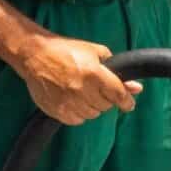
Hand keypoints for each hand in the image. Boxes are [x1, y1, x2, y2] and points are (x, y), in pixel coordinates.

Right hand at [11, 33, 142, 125]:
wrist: (34, 55)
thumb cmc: (66, 50)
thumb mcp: (95, 53)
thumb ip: (117, 71)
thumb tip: (136, 88)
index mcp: (93, 73)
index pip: (118, 95)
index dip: (127, 102)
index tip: (129, 105)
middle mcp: (82, 90)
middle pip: (106, 106)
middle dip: (105, 98)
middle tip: (96, 88)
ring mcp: (69, 102)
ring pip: (93, 114)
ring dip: (92, 105)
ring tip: (82, 91)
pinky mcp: (58, 111)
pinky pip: (78, 120)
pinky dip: (79, 112)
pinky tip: (72, 99)